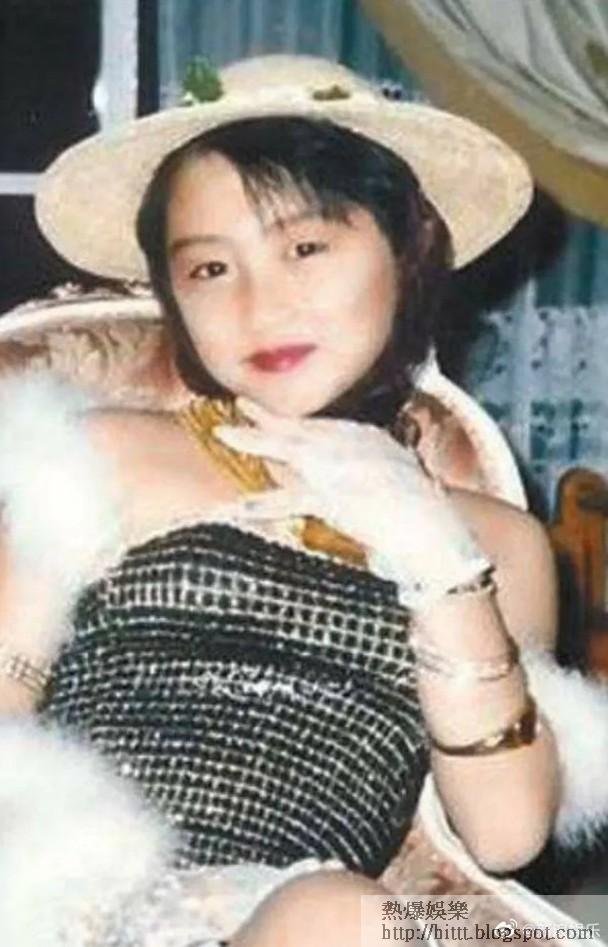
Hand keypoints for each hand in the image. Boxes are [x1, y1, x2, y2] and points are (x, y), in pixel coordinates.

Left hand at [214, 397, 490, 607]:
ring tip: (223, 434)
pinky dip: (263, 504)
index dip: (290, 416)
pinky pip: (290, 500)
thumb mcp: (395, 472)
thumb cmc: (420, 509)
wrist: (436, 531)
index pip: (319, 423)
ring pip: (287, 449)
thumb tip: (351, 468)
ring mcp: (340, 470)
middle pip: (299, 426)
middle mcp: (351, 445)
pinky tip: (238, 506)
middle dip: (266, 416)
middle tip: (239, 403)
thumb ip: (371, 461)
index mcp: (366, 438)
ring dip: (254, 442)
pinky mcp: (334, 500)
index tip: (266, 407)